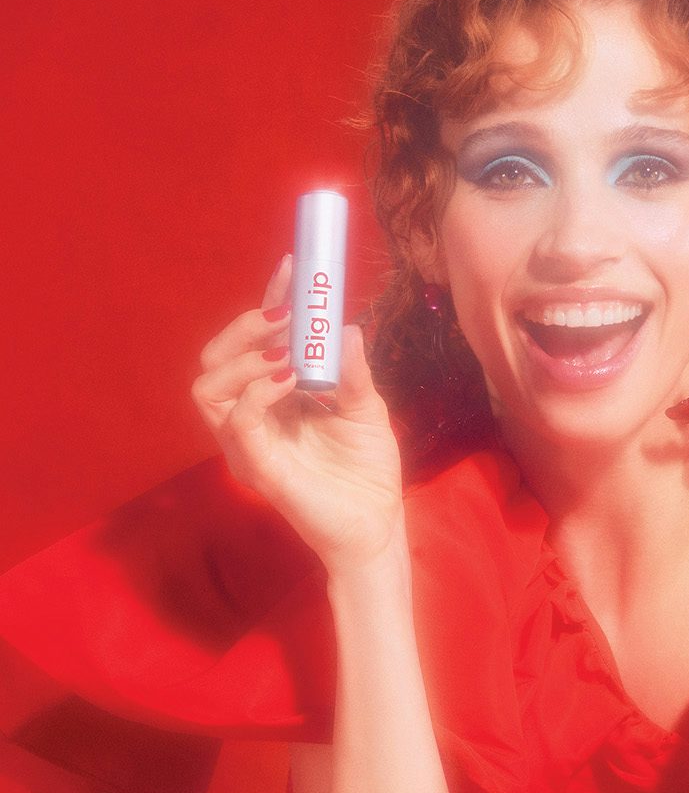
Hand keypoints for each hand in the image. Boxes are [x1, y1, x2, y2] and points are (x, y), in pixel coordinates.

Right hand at [192, 255, 404, 575]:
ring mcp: (247, 441)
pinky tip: (290, 380)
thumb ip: (351, 369)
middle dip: (248, 325)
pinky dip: (258, 391)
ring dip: (246, 357)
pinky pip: (237, 420)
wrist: (377, 524)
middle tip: (287, 315)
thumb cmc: (367, 471)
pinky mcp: (254, 465)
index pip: (258, 341)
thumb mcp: (366, 408)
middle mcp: (253, 415)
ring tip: (286, 354)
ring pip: (208, 384)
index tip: (295, 267)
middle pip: (216, 356)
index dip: (271, 300)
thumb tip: (346, 325)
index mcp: (276, 395)